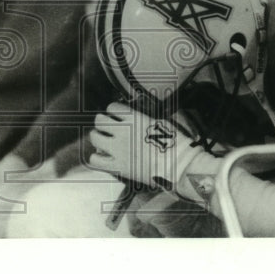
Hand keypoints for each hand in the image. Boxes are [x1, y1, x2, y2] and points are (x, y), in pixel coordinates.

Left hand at [88, 102, 223, 203]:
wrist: (180, 166)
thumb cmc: (175, 144)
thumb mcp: (161, 122)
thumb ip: (143, 119)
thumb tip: (138, 117)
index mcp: (135, 118)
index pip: (112, 106)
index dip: (114, 111)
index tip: (117, 116)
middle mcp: (123, 131)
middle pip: (99, 120)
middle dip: (102, 123)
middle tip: (108, 129)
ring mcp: (118, 149)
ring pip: (94, 137)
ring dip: (98, 138)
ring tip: (104, 142)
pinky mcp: (118, 167)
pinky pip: (95, 160)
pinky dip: (97, 158)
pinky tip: (104, 158)